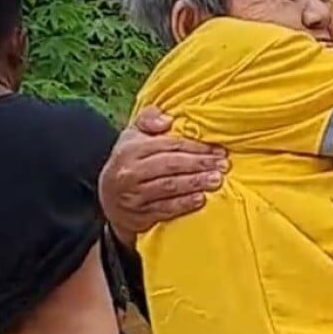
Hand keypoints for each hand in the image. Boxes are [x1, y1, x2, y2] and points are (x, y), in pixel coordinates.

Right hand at [98, 106, 227, 244]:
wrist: (108, 197)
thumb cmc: (129, 160)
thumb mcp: (132, 135)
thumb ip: (149, 119)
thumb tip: (168, 120)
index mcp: (131, 149)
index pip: (170, 145)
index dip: (196, 147)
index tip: (218, 150)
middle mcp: (130, 171)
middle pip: (171, 165)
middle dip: (200, 165)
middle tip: (224, 166)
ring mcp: (134, 195)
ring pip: (169, 187)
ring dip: (195, 184)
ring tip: (217, 181)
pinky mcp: (139, 214)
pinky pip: (164, 208)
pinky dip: (183, 204)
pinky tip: (200, 200)